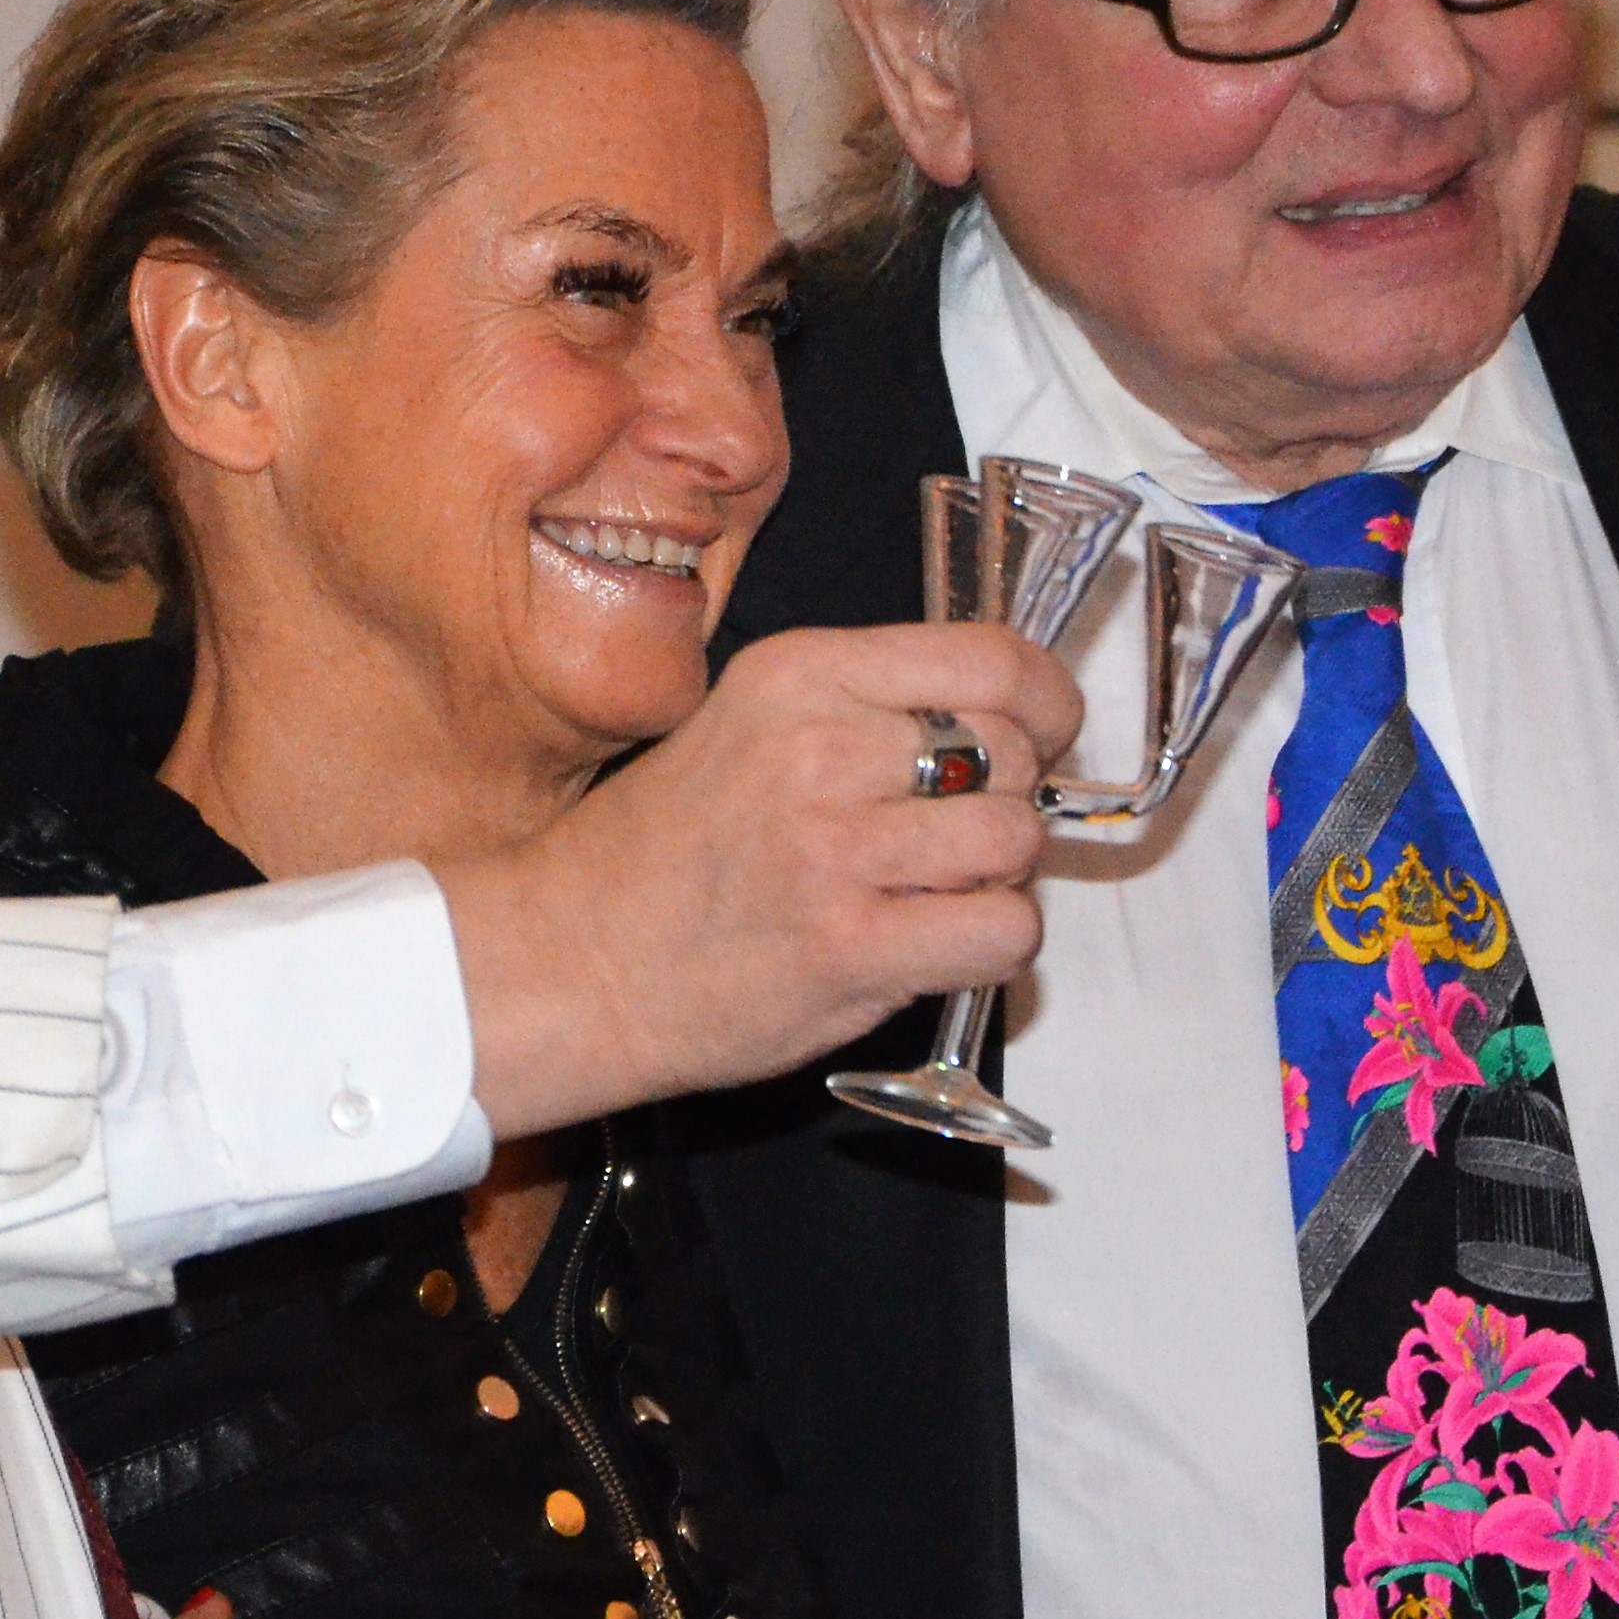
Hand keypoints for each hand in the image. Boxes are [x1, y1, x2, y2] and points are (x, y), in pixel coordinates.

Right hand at [439, 621, 1080, 1138]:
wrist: (571, 961)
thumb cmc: (665, 854)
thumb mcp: (750, 723)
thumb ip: (869, 708)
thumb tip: (1011, 722)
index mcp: (799, 673)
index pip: (992, 658)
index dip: (1047, 702)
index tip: (1045, 734)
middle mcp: (821, 746)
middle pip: (1015, 754)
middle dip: (1007, 803)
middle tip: (949, 841)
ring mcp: (837, 848)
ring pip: (1017, 842)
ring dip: (997, 878)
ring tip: (931, 894)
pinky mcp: (853, 947)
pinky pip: (1004, 931)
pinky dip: (989, 945)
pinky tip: (930, 945)